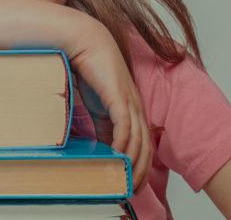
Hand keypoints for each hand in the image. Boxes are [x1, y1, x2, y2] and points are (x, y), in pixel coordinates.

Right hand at [69, 27, 152, 192]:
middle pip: (146, 145)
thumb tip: (103, 142)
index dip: (139, 163)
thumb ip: (103, 120)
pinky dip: (122, 143)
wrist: (84, 40)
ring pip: (138, 139)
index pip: (143, 141)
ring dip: (132, 162)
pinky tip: (116, 155)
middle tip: (131, 190)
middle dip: (139, 171)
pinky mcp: (118, 95)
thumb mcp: (97, 101)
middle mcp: (135, 104)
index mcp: (132, 105)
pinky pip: (125, 126)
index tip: (131, 181)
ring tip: (124, 179)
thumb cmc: (89, 67)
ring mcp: (129, 99)